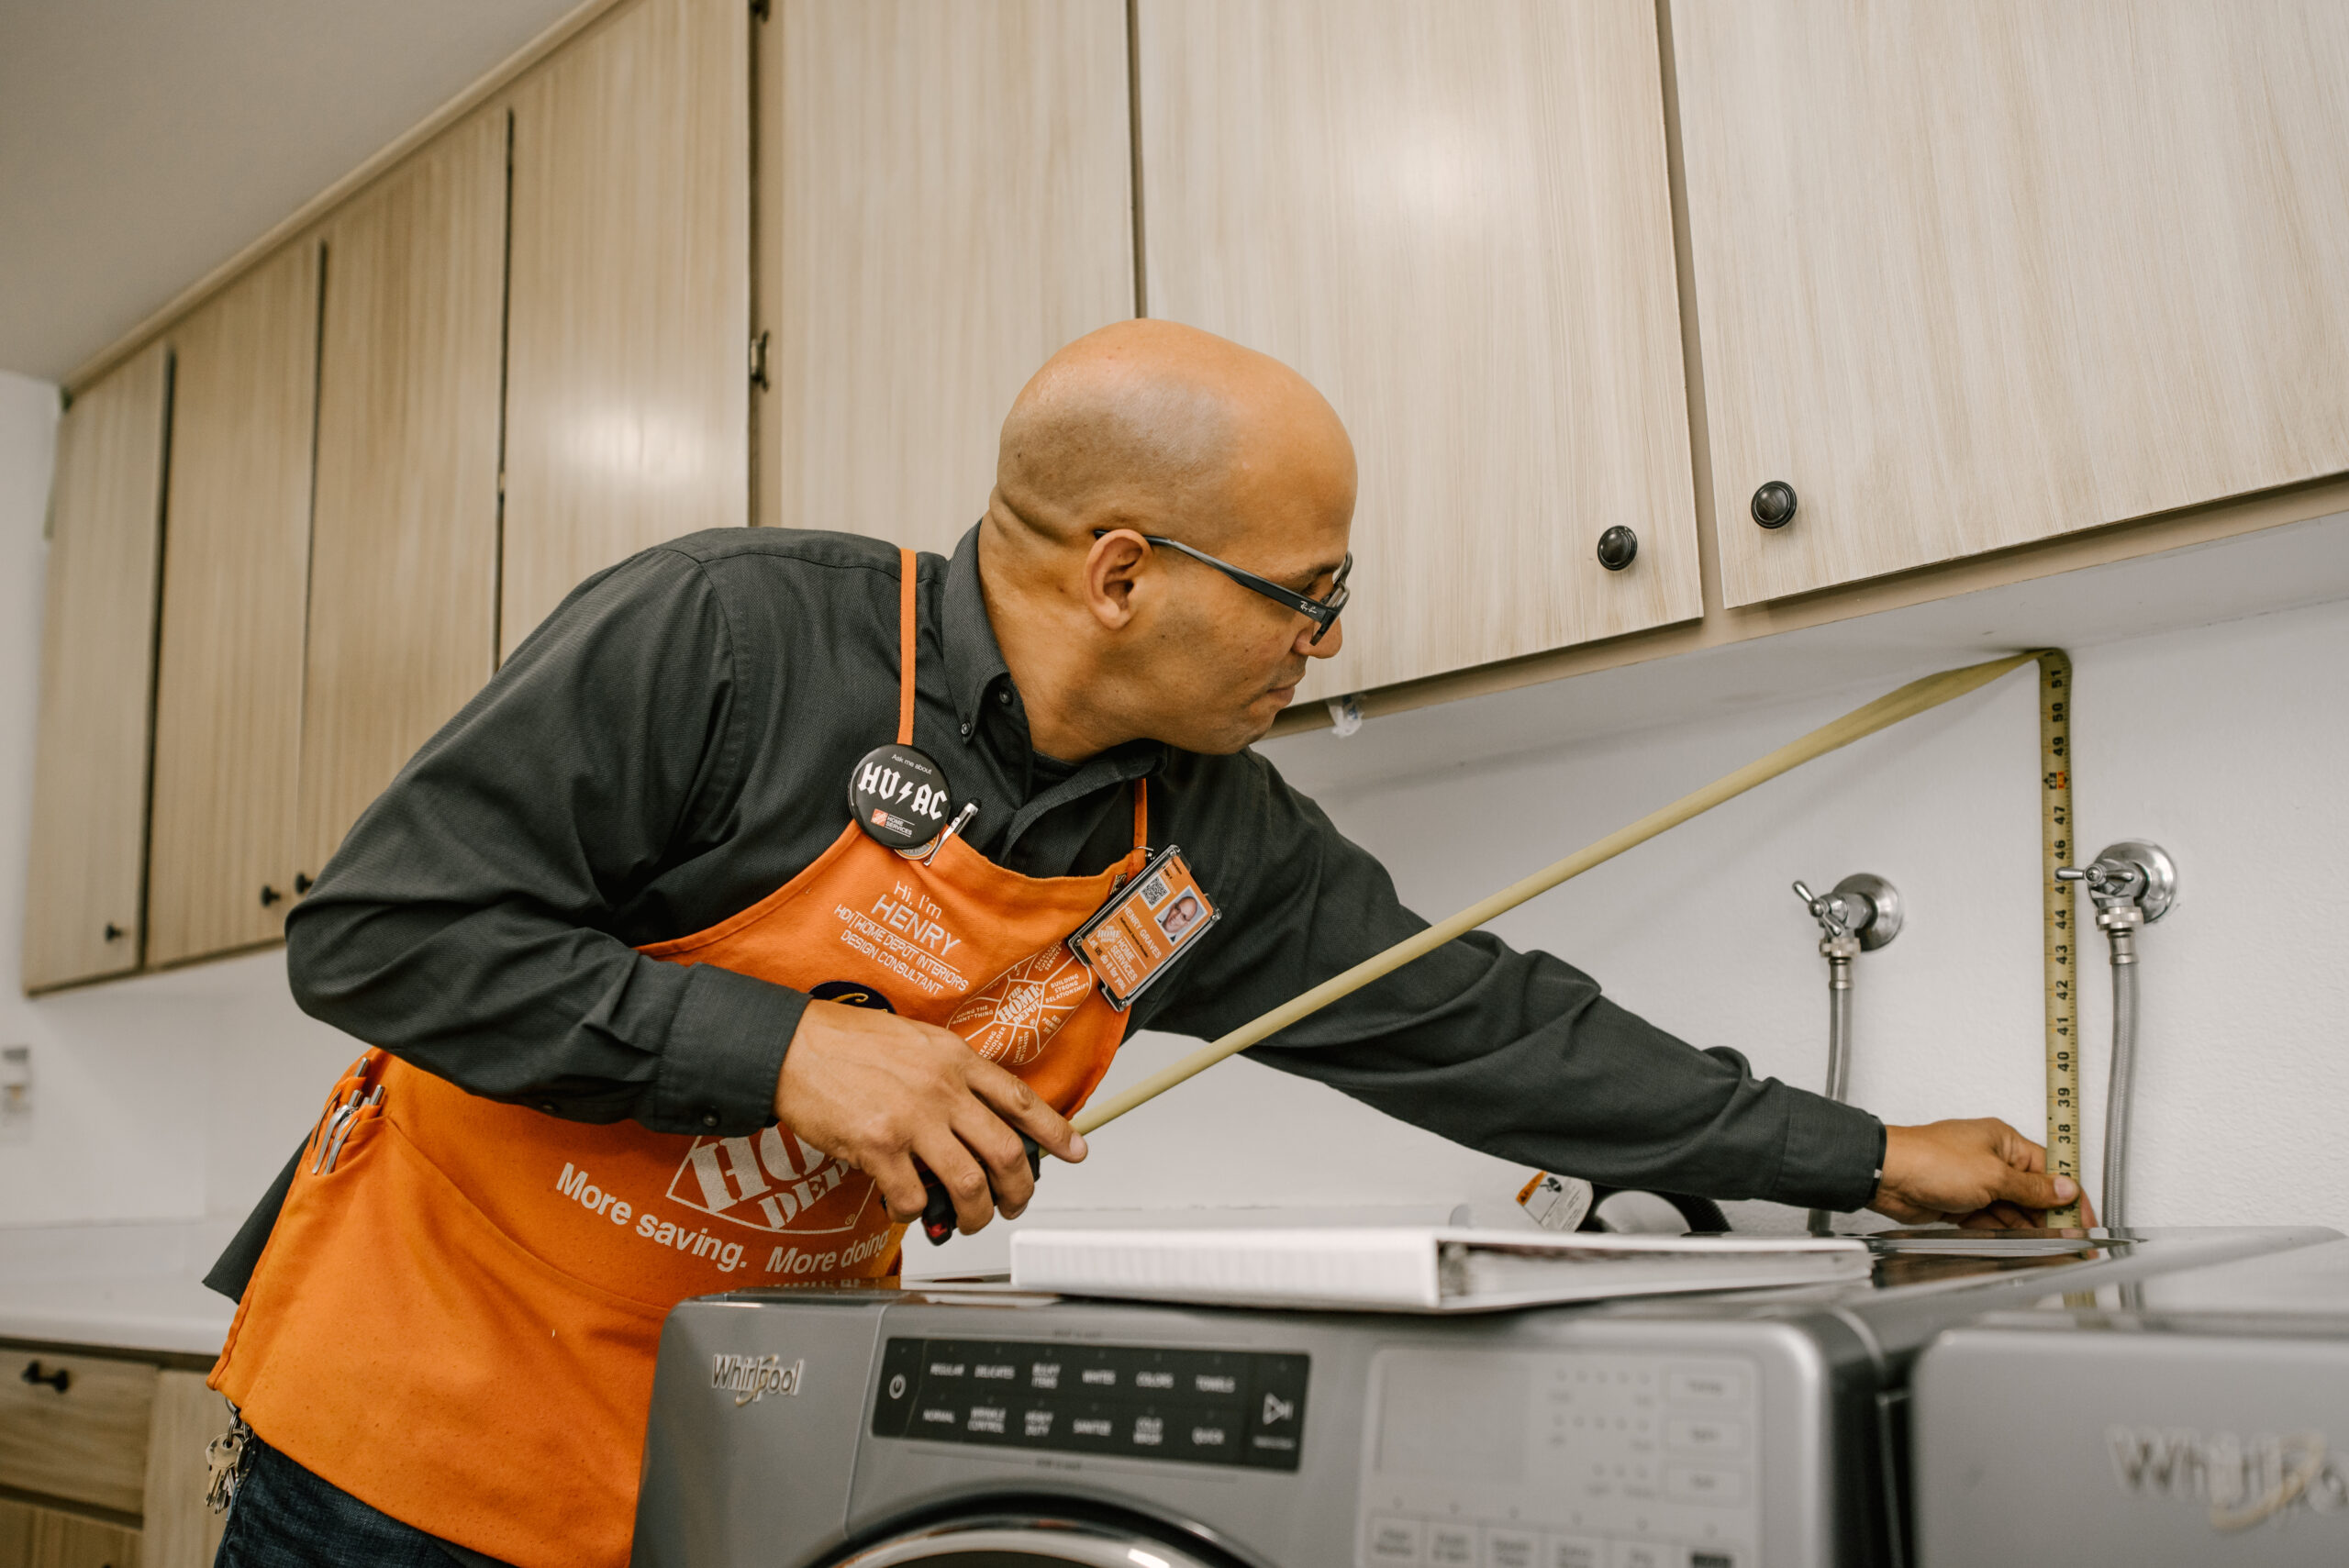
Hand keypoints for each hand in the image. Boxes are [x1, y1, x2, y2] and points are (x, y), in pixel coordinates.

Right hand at [773, 999, 1086, 1234]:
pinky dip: (914, 1212)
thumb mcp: (916, 1039)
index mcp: (955, 1059)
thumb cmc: (847, 1040)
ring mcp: (912, 1119)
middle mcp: (942, 1089)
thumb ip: (950, 1072)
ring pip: (970, 1182)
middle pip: (1006, 1150)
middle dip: (1020, 1188)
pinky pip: (912, 1197)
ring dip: (976, 1212)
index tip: (1076, 1150)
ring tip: (970, 1220)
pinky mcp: (877, 1147)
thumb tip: (977, 1110)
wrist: (792, 1046)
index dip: (1056, 1131)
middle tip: (1016, 1203)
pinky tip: (906, 1209)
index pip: (1021, 1100)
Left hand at [1870, 1117, 2095, 1228]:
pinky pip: (1992, 1218)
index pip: (2050, 1169)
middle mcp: (1991, 1159)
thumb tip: (2065, 1188)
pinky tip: (2018, 1243)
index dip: (2070, 1195)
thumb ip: (2031, 1187)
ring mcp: (1975, 1181)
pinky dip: (2005, 1230)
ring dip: (2029, 1226)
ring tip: (2048, 1246)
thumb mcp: (1993, 1175)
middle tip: (2069, 1239)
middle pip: (2033, 1191)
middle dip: (2051, 1215)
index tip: (2084, 1219)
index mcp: (2004, 1141)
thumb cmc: (1930, 1160)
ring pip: (2014, 1208)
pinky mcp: (1960, 1202)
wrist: (1886, 1176)